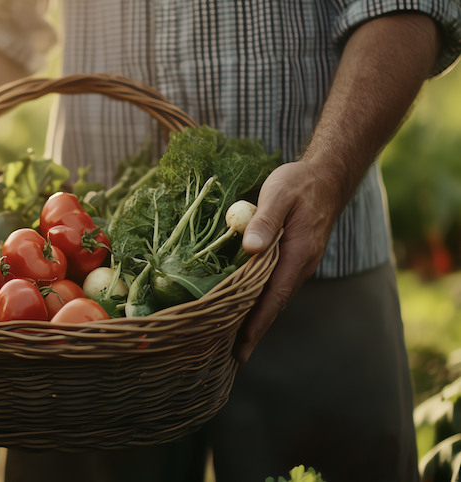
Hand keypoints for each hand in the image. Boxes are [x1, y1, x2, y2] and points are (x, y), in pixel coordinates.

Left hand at [234, 160, 344, 362]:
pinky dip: (260, 301)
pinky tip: (244, 309)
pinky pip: (275, 286)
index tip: (243, 346)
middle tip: (233, 356)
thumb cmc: (299, 184)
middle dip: (255, 330)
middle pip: (274, 304)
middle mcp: (300, 265)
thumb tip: (250, 248)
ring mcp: (298, 263)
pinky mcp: (293, 259)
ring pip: (275, 297)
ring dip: (256, 318)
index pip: (274, 295)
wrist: (326, 177)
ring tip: (233, 340)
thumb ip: (265, 221)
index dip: (258, 322)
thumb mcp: (279, 195)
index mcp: (298, 253)